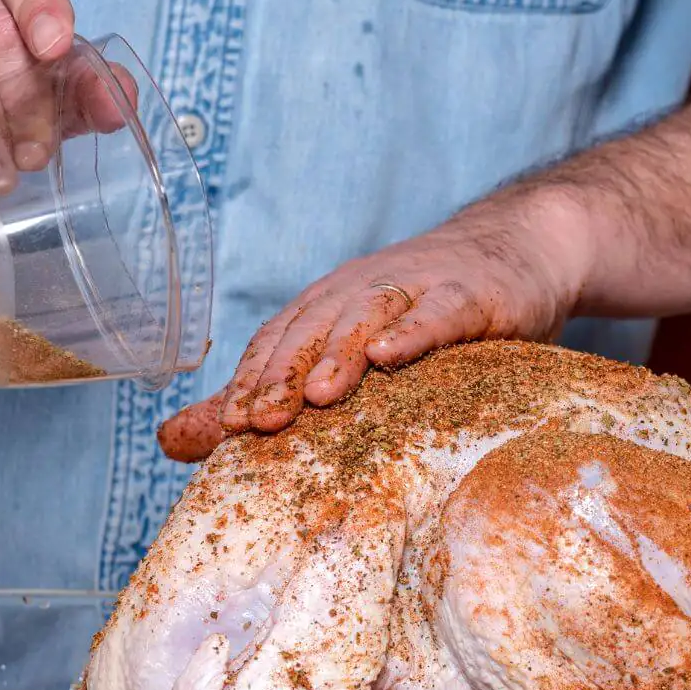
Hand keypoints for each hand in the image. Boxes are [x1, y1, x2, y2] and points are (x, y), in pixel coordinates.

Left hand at [159, 187, 594, 462]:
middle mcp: (363, 288)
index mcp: (328, 303)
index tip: (225, 431)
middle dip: (281, 375)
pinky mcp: (473, 292)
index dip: (249, 382)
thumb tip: (170, 440)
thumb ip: (267, 395)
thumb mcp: (349, 350)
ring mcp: (419, 285)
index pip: (277, 341)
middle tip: (255, 426)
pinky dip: (413, 331)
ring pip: (367, 315)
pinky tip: (390, 355)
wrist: (520, 249)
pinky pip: (439, 311)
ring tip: (319, 397)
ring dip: (340, 353)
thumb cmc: (428, 312)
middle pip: (312, 329)